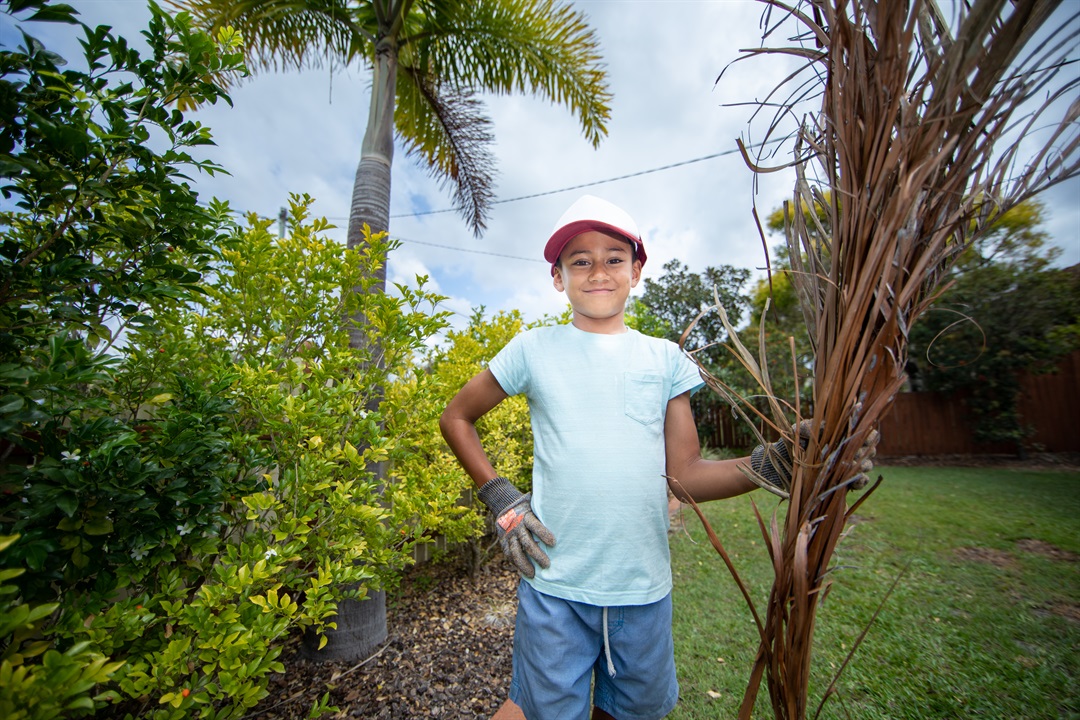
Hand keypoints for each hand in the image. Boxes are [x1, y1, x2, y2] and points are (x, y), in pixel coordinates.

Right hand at [477, 476, 555, 577]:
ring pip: (516, 552)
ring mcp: (509, 536)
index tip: (554, 543)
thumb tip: (565, 505)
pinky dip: (516, 565)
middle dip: (537, 555)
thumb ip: (545, 507)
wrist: (504, 505)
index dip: (543, 534)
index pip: (535, 525)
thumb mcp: (534, 504)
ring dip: (524, 564)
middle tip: (547, 565)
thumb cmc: (527, 507)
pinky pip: (510, 556)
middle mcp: (517, 527)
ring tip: (533, 574)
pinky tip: (524, 573)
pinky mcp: (504, 543)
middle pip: (527, 542)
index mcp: (526, 516)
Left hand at [751, 422, 879, 498]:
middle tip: (854, 454)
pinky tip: (853, 482)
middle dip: (865, 451)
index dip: (868, 435)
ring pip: (867, 465)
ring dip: (862, 466)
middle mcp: (849, 449)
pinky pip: (860, 482)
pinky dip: (860, 481)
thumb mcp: (799, 433)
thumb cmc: (794, 443)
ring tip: (850, 466)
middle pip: (869, 449)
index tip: (863, 438)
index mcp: (842, 434)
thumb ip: (807, 427)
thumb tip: (817, 426)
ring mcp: (848, 465)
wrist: (784, 465)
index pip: (865, 431)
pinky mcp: (844, 481)